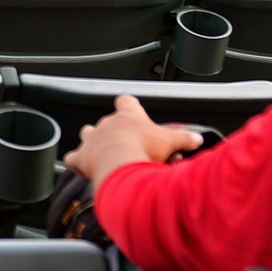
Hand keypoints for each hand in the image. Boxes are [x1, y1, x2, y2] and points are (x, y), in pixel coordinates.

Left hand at [65, 95, 203, 183]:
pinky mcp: (80, 157)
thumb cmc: (145, 149)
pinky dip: (77, 162)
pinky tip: (82, 168)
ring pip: (87, 134)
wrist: (122, 165)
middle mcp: (107, 124)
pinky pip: (73, 158)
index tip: (132, 112)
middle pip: (107, 122)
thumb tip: (198, 139)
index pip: (126, 102)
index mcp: (128, 116)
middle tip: (128, 147)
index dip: (129, 107)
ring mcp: (91, 139)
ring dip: (93, 143)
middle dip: (114, 133)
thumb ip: (184, 138)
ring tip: (103, 156)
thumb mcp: (171, 141)